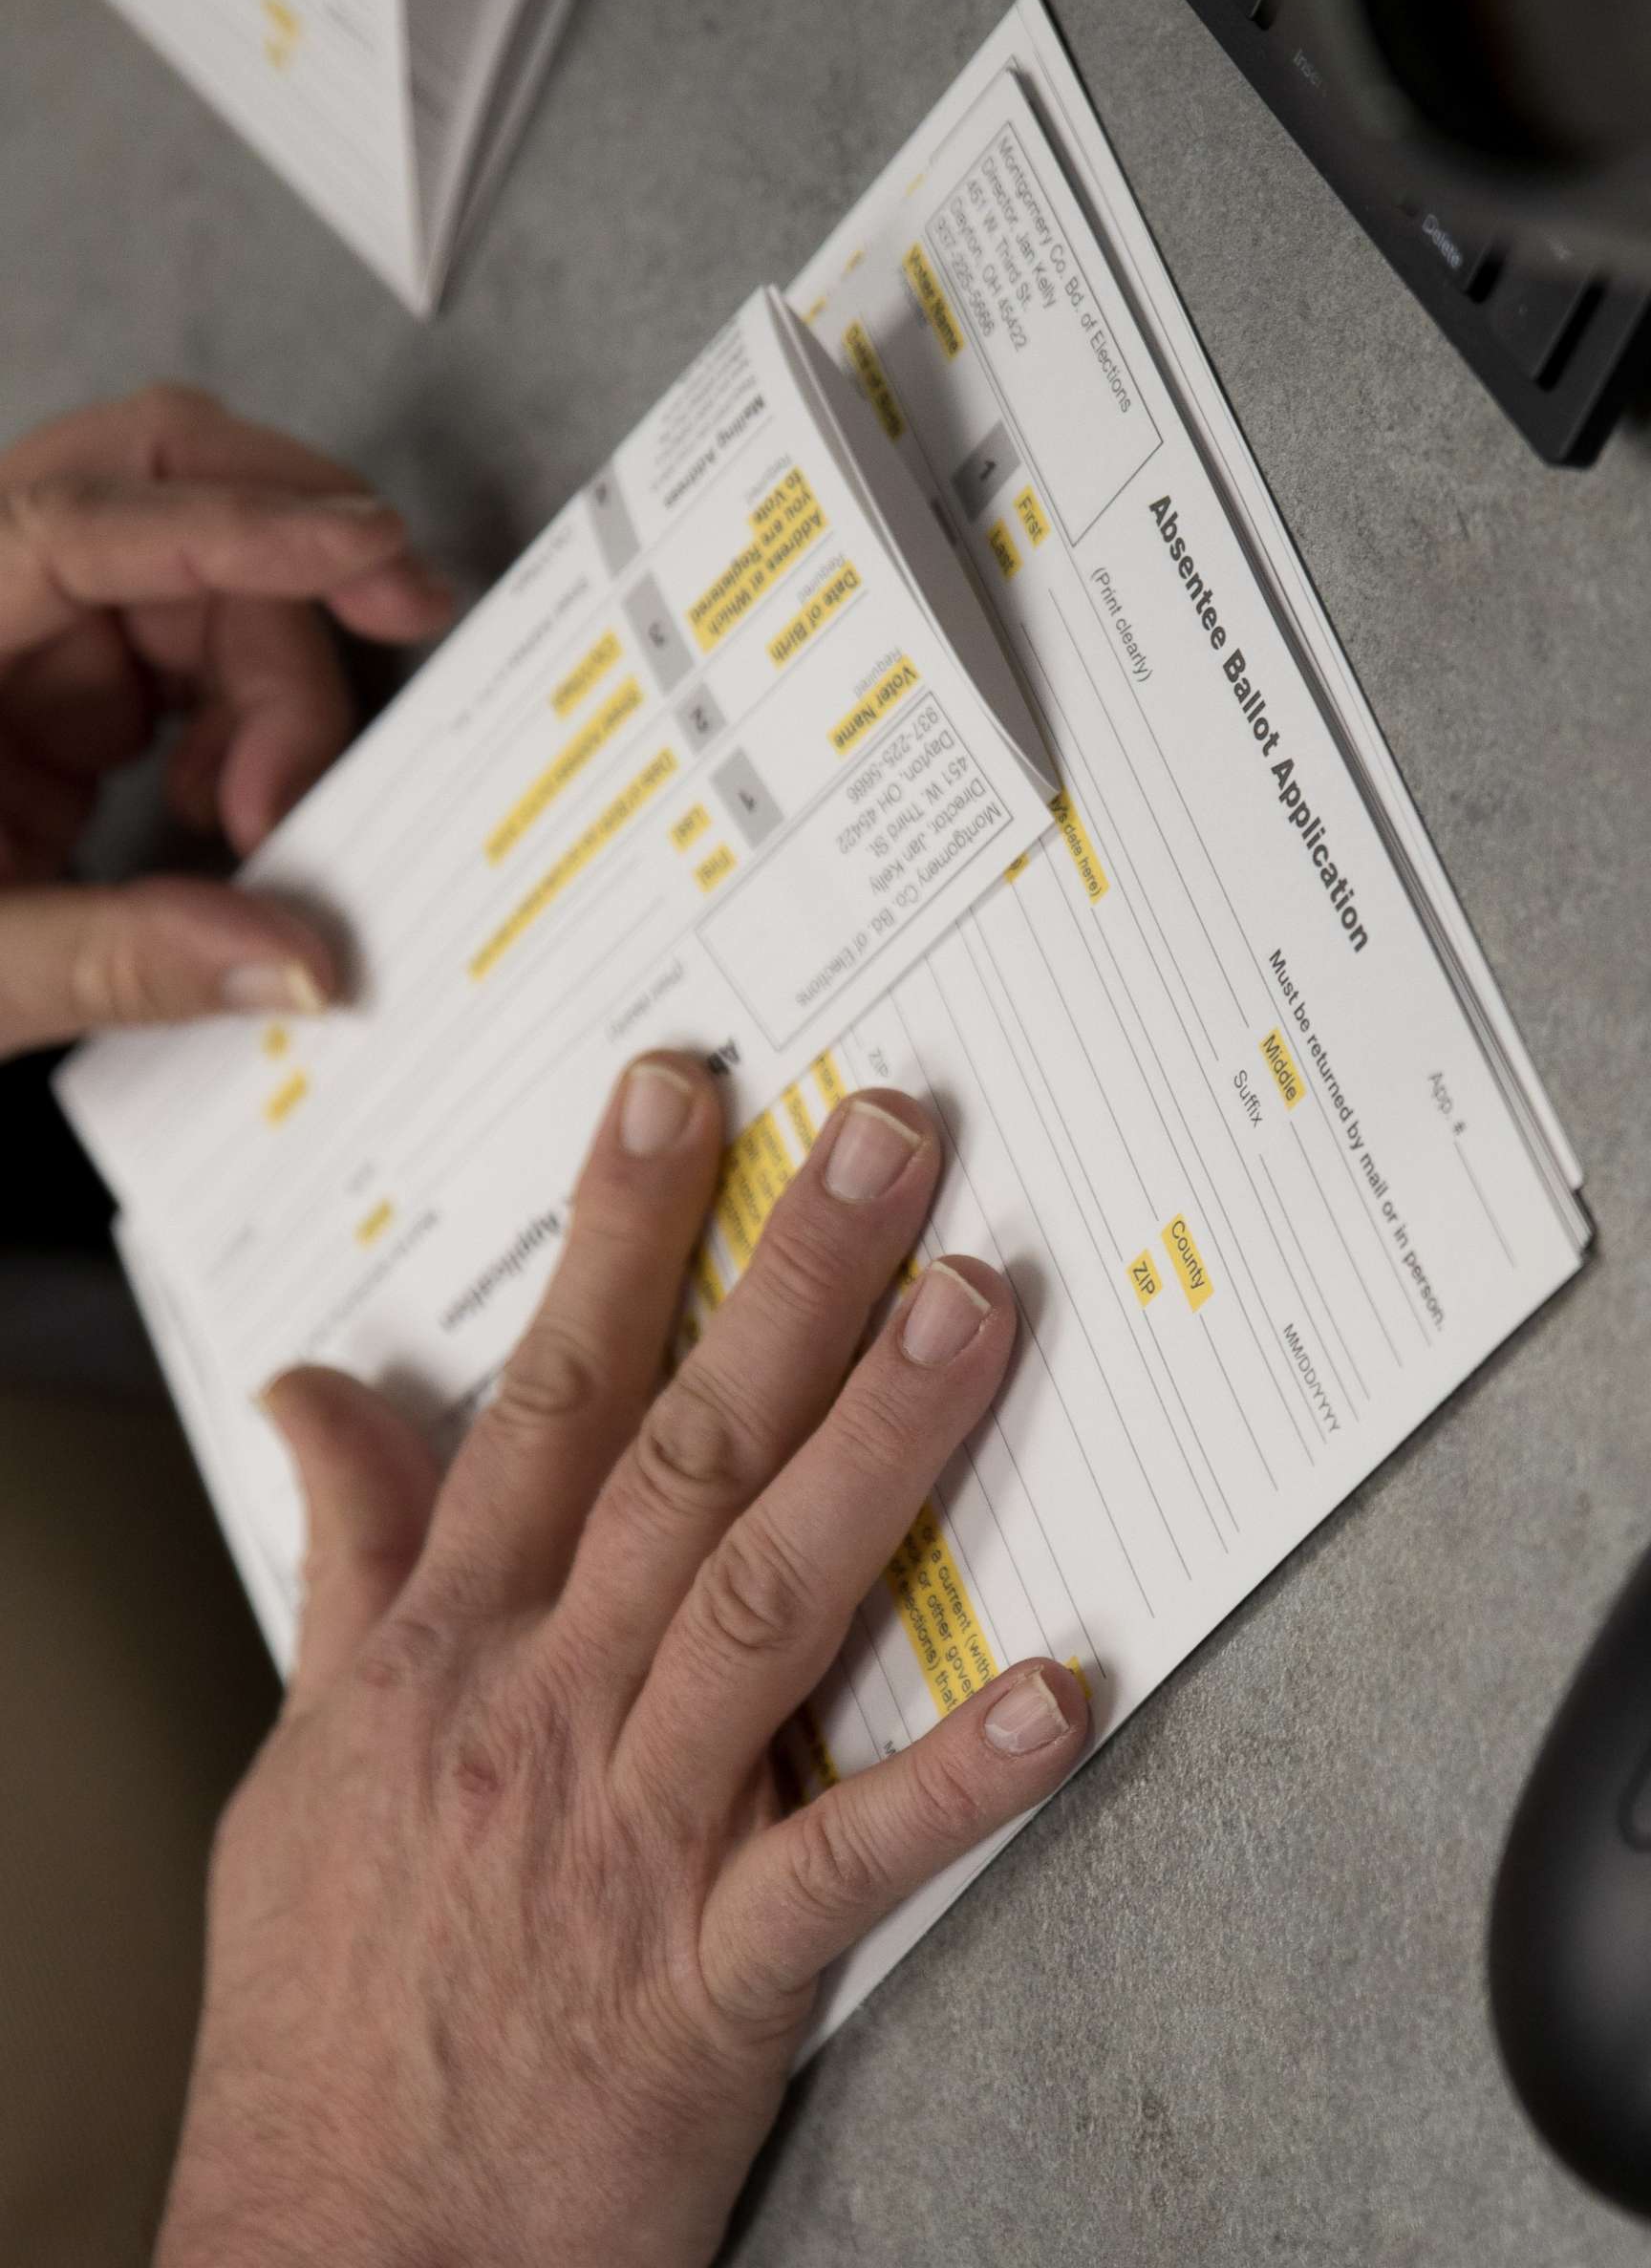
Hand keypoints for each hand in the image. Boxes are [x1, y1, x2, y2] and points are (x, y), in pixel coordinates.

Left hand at [0, 384, 450, 1057]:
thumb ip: (123, 962)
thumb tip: (302, 959)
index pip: (78, 524)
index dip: (236, 524)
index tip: (369, 550)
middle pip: (159, 497)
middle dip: (293, 553)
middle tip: (405, 614)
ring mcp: (17, 642)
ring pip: (200, 584)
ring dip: (275, 684)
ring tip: (265, 815)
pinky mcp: (57, 700)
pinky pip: (191, 662)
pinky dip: (249, 725)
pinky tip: (232, 811)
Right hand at [158, 1059, 1088, 2267]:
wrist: (333, 2254)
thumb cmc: (328, 2001)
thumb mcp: (300, 1753)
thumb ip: (342, 1556)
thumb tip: (310, 1395)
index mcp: (446, 1649)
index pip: (544, 1395)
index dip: (618, 1233)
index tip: (685, 1097)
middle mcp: (543, 1709)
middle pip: (681, 1456)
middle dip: (787, 1283)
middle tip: (890, 1139)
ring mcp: (632, 1836)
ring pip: (769, 1603)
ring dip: (881, 1448)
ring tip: (973, 1309)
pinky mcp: (715, 1979)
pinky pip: (849, 1860)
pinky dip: (956, 1777)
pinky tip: (1065, 1686)